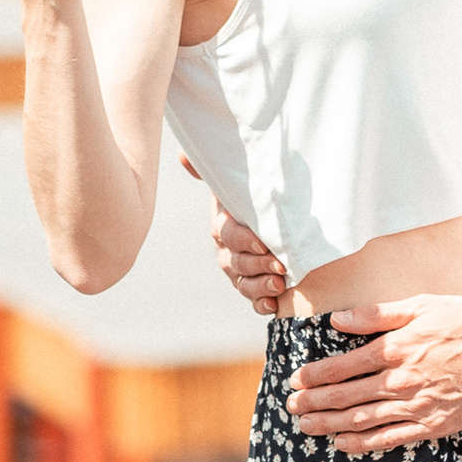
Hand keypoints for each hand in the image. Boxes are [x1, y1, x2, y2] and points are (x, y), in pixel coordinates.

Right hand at [193, 161, 290, 314]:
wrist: (278, 223)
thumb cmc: (256, 200)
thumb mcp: (238, 184)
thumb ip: (214, 172)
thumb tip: (182, 156)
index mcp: (224, 226)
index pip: (228, 235)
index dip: (244, 241)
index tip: (263, 244)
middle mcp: (228, 252)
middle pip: (237, 263)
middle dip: (258, 266)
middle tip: (280, 265)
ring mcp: (240, 273)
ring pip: (244, 284)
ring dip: (260, 287)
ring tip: (279, 286)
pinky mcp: (255, 289)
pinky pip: (254, 302)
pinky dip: (262, 305)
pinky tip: (272, 306)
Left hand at [288, 294, 461, 450]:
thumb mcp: (422, 305)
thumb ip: (378, 314)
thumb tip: (338, 319)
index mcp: (394, 349)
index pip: (341, 366)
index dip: (314, 376)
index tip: (295, 381)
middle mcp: (399, 380)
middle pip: (344, 395)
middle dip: (312, 402)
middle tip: (290, 407)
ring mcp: (415, 406)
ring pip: (360, 419)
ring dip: (328, 424)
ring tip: (306, 427)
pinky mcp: (432, 425)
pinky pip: (389, 438)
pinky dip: (362, 443)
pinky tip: (342, 444)